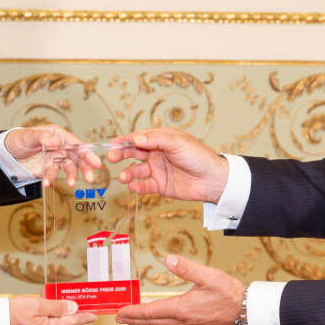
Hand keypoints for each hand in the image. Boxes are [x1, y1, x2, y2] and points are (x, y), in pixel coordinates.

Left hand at [4, 125, 102, 187]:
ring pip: (68, 168)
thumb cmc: (19, 139)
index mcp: (58, 135)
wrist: (7, 154)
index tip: (96, 163)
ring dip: (71, 176)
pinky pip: (54, 175)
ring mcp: (55, 159)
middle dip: (85, 168)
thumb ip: (42, 137)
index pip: (76, 144)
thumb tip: (56, 141)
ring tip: (71, 185)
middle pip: (77, 157)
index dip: (87, 153)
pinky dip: (51, 180)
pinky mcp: (49, 169)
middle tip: (90, 178)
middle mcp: (60, 147)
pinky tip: (46, 184)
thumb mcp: (28, 136)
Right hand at [9, 297, 97, 324]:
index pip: (73, 323)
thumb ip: (56, 306)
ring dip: (62, 319)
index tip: (94, 314)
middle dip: (73, 317)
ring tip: (57, 304)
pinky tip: (48, 312)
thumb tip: (73, 308)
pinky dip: (53, 323)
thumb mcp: (35, 305)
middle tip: (74, 304)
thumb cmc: (10, 314)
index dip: (85, 317)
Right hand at [106, 129, 228, 202]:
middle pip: (133, 153)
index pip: (138, 138)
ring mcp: (157, 170)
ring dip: (128, 173)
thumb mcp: (177, 143)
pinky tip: (133, 187)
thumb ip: (155, 140)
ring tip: (123, 177)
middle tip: (111, 158)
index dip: (124, 140)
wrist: (213, 180)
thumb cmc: (199, 157)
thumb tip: (135, 137)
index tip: (111, 144)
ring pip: (137, 170)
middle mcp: (157, 154)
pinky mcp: (160, 185)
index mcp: (161, 140)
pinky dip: (137, 186)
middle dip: (121, 155)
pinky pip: (145, 185)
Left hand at [115, 255, 244, 324]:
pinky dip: (160, 320)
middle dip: (134, 319)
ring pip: (162, 323)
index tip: (119, 312)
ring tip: (135, 318)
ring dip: (146, 320)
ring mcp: (190, 323)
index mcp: (181, 308)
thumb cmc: (230, 294)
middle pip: (152, 321)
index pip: (150, 311)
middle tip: (119, 318)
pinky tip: (162, 316)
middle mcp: (183, 319)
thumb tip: (168, 259)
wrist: (248, 312)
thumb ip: (187, 268)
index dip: (133, 312)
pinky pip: (172, 323)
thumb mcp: (208, 276)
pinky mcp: (197, 324)